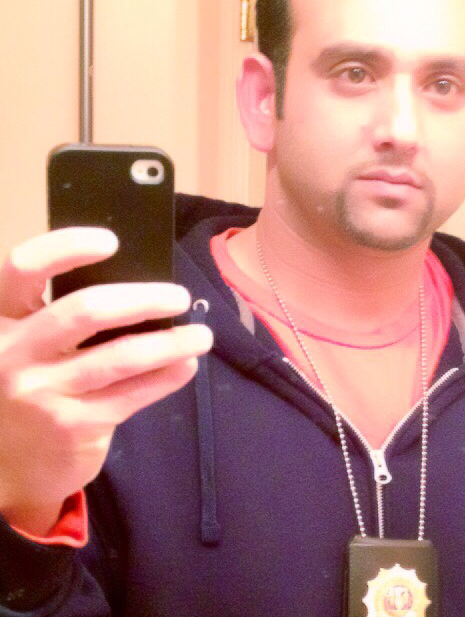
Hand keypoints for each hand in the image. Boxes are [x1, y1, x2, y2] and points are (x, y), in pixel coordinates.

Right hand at [0, 228, 212, 535]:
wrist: (4, 467)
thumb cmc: (29, 384)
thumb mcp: (28, 345)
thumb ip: (62, 315)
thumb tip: (140, 280)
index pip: (22, 269)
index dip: (66, 247)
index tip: (111, 241)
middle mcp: (10, 353)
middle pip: (84, 310)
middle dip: (143, 298)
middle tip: (180, 296)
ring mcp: (40, 392)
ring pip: (121, 356)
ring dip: (172, 342)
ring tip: (202, 335)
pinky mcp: (71, 426)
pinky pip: (132, 393)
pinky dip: (166, 375)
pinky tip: (185, 364)